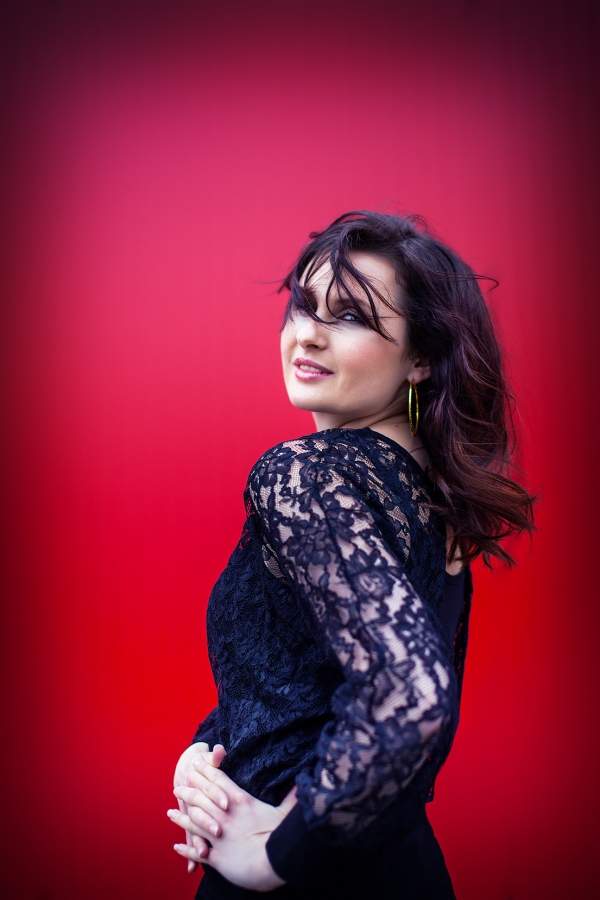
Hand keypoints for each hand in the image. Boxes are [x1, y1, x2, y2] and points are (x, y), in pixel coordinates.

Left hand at [171, 757, 296, 890]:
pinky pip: (196, 850)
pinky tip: (177, 845)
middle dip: (188, 790)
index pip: (217, 780)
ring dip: (181, 816)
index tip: (194, 763)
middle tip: (178, 785)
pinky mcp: (215, 856)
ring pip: (193, 821)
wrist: (271, 863)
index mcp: (239, 801)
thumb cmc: (280, 836)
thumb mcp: (285, 813)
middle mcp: (224, 816)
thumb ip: (291, 797)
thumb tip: (303, 783)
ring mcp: (217, 836)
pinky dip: (185, 848)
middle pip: (200, 797)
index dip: (205, 770)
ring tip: (171, 811)